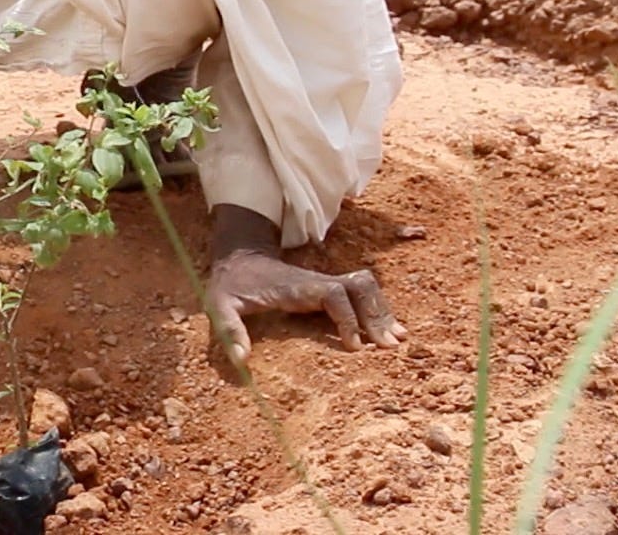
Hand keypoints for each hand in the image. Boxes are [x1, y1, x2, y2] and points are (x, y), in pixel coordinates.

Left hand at [204, 205, 404, 362]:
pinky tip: (388, 330)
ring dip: (382, 311)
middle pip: (360, 286)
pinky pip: (361, 292)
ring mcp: (324, 283)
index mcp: (296, 286)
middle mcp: (316, 281)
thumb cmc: (231, 285)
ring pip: (365, 286)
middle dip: (377, 314)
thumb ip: (229, 330)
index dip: (347, 318)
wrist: (238, 257)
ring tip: (398, 340)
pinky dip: (377, 308)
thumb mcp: (219, 305)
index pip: (333, 294)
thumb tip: (242, 360)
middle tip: (389, 346)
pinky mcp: (328, 288)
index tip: (354, 346)